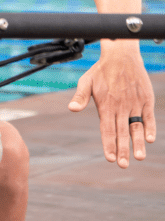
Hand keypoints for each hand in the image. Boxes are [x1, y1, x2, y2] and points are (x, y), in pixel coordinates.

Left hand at [68, 40, 155, 167]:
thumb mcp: (86, 81)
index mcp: (105, 104)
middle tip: (123, 165)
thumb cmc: (100, 71)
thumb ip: (80, 96)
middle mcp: (120, 106)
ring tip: (139, 157)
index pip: (107, 129)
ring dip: (138, 142)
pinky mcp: (145, 99)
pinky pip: (148, 116)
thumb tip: (71, 108)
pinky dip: (149, 127)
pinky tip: (149, 139)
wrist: (121, 55)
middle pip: (121, 132)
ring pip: (136, 126)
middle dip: (122, 150)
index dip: (109, 144)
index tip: (110, 158)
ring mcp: (134, 103)